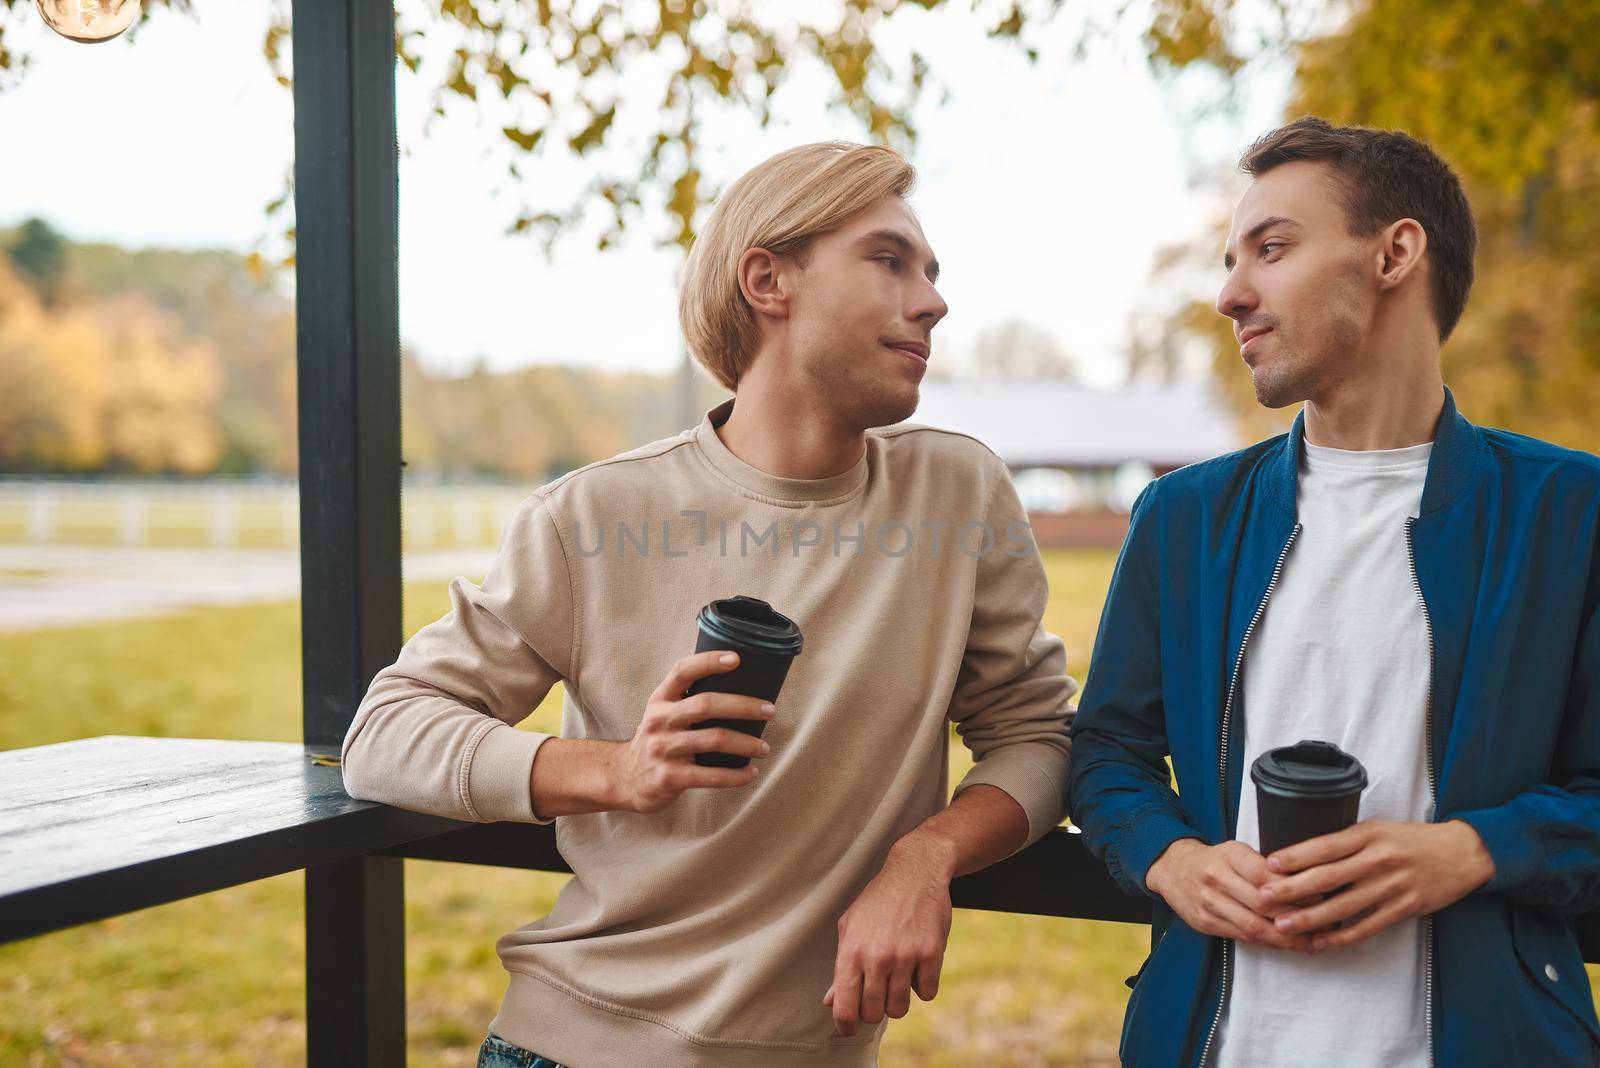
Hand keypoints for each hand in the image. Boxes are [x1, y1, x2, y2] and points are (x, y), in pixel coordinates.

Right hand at [605, 650, 774, 813]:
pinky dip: (736, 775)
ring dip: (746, 743)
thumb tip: (741, 686)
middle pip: (706, 704)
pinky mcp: (668, 777)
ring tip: (764, 747)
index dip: (709, 661)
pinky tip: (751, 773)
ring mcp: (662, 749)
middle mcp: (659, 720)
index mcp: (661, 699)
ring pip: (714, 739)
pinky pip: (711, 776)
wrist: (625, 778)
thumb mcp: (663, 713)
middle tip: (769, 710)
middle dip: (744, 705)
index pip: (682, 671)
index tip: (737, 659)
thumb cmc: (658, 740)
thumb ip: (689, 699)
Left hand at [824, 839, 953, 1035]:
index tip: (849, 1028)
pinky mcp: (931, 953)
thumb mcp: (850, 927)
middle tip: (878, 992)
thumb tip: (830, 1001)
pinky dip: (923, 985)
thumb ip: (840, 966)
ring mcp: (905, 956)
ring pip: (900, 1008)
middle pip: (873, 1014)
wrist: (915, 872)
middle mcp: (877, 957)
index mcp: (851, 951)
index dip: (845, 1025)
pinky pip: (927, 993)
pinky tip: (918, 965)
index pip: (844, 1007)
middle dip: (874, 1009)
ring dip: (899, 1000)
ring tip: (898, 978)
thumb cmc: (878, 901)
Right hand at [1145, 838, 1316, 952]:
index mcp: (1228, 855)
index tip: (1321, 897)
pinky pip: (1243, 937)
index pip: (1265, 875)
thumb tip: (1307, 882)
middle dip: (1296, 917)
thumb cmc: (1215, 859)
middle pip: (1262, 904)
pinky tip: (1288, 945)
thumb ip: (1264, 865)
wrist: (1172, 868)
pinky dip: (1269, 943)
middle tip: (1326, 925)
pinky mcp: (1205, 923)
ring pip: (1254, 926)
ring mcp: (1208, 903)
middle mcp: (1216, 879)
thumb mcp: (1237, 850)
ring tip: (1314, 942)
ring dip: (1287, 938)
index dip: (1294, 889)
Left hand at [1259, 819, 1494, 950]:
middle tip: (1263, 898)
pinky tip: (1321, 942)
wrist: (1463, 853)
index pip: (1324, 845)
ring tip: (1283, 926)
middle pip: (1327, 877)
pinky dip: (1342, 937)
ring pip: (1342, 906)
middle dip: (1291, 890)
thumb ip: (1348, 841)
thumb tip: (1304, 855)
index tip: (1269, 864)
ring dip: (1309, 918)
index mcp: (1368, 834)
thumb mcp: (1379, 829)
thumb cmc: (1413, 839)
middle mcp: (1378, 859)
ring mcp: (1392, 886)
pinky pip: (1367, 926)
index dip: (1295, 856)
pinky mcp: (1405, 908)